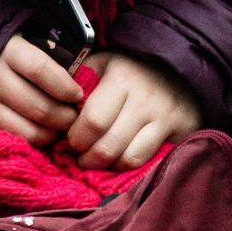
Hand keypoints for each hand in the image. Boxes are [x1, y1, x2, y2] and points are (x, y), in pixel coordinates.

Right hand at [0, 31, 83, 143]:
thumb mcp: (20, 39)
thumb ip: (44, 55)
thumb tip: (76, 78)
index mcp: (8, 51)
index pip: (43, 71)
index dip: (65, 87)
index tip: (78, 95)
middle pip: (39, 107)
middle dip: (64, 117)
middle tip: (75, 119)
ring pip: (26, 131)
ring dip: (50, 134)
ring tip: (59, 129)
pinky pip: (9, 140)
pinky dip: (28, 143)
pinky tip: (38, 135)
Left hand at [66, 51, 201, 170]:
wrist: (176, 69)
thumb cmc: (129, 69)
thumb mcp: (103, 64)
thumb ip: (79, 80)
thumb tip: (53, 104)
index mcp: (121, 77)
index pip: (92, 122)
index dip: (76, 138)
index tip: (71, 139)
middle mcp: (145, 97)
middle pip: (107, 146)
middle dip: (87, 158)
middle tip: (81, 156)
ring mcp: (164, 116)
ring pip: (127, 159)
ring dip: (107, 166)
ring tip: (99, 159)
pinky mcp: (179, 131)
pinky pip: (147, 162)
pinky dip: (128, 166)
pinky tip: (120, 159)